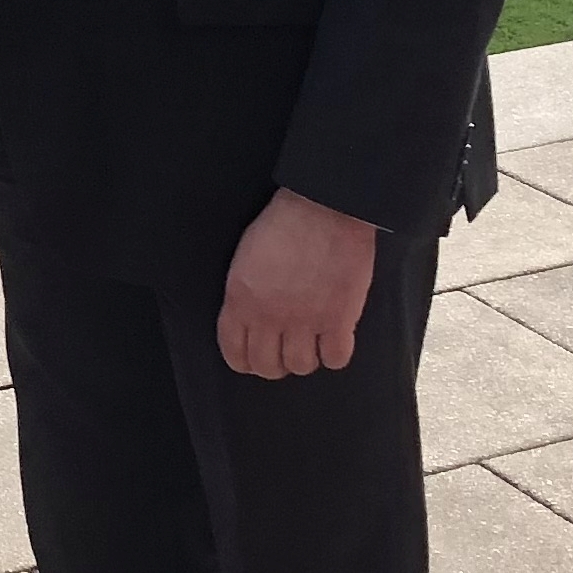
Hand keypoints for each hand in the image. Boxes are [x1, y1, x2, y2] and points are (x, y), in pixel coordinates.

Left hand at [217, 187, 377, 377]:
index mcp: (241, 299)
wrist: (324, 206)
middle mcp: (270, 316)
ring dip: (305, 358)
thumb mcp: (245, 257)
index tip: (252, 359)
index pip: (234, 351)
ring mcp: (305, 320)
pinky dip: (335, 354)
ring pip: (300, 366)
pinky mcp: (339, 319)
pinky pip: (335, 359)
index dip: (243, 361)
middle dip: (273, 364)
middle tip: (283, 351)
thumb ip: (244, 294)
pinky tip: (334, 338)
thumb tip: (248, 321)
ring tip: (310, 342)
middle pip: (267, 366)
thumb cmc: (283, 223)